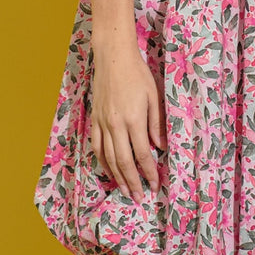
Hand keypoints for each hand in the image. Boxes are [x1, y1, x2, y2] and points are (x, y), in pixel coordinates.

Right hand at [90, 45, 166, 202]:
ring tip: (124, 191)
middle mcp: (116, 125)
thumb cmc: (137, 74)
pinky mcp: (94, 119)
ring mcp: (102, 123)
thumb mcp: (153, 96)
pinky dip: (102, 162)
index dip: (149, 172)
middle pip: (123, 161)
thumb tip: (159, 147)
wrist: (113, 58)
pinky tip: (109, 171)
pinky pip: (96, 146)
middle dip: (132, 181)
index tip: (154, 184)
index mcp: (133, 119)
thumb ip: (156, 123)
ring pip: (108, 157)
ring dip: (117, 177)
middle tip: (138, 197)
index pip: (142, 154)